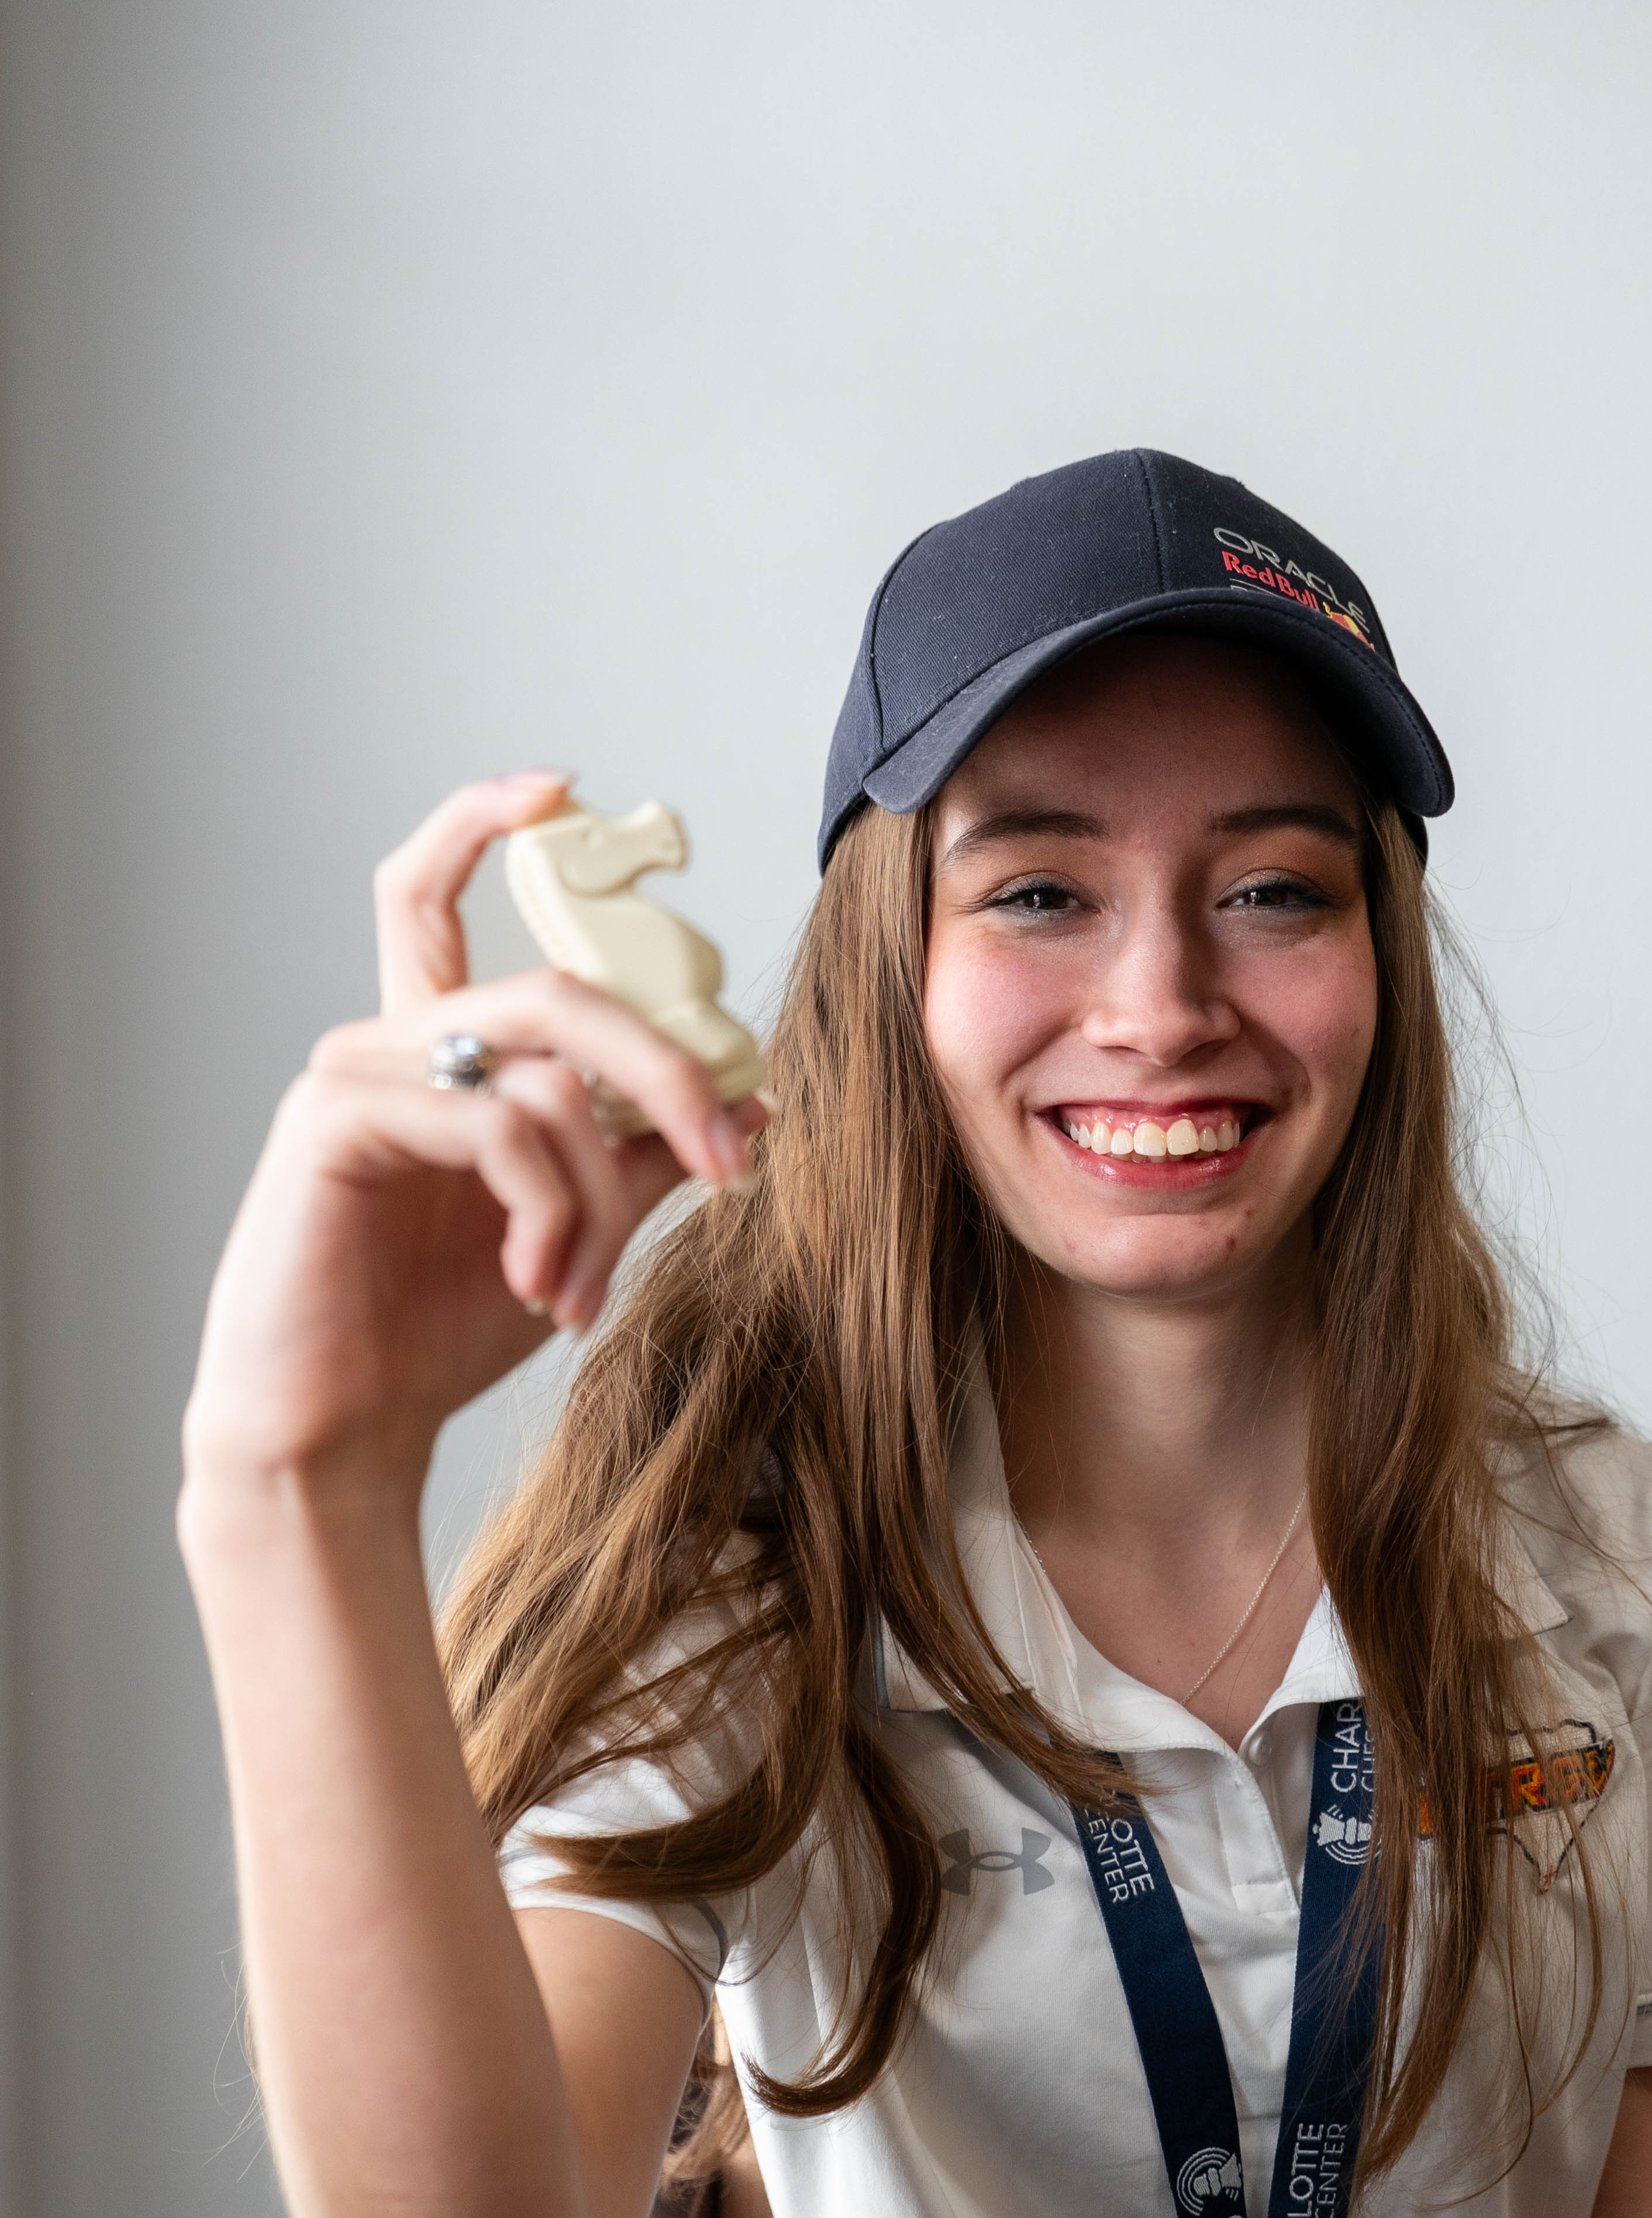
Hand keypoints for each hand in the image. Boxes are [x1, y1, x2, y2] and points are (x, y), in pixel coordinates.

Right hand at [183, 772, 766, 1501]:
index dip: (485, 822)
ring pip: (545, 1074)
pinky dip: (548, 1208)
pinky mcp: (335, 1122)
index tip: (560, 789)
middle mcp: (389, 1042)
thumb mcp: (572, 1229)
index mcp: (435, 1053)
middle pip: (557, 992)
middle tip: (732, 1160)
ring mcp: (356, 1074)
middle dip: (669, 1070)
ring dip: (600, 1195)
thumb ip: (643, 1156)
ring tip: (580, 1289)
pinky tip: (535, 1285)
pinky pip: (496, 1125)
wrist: (342, 1428)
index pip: (436, 896)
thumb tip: (750, 1099)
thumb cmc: (434, 1330)